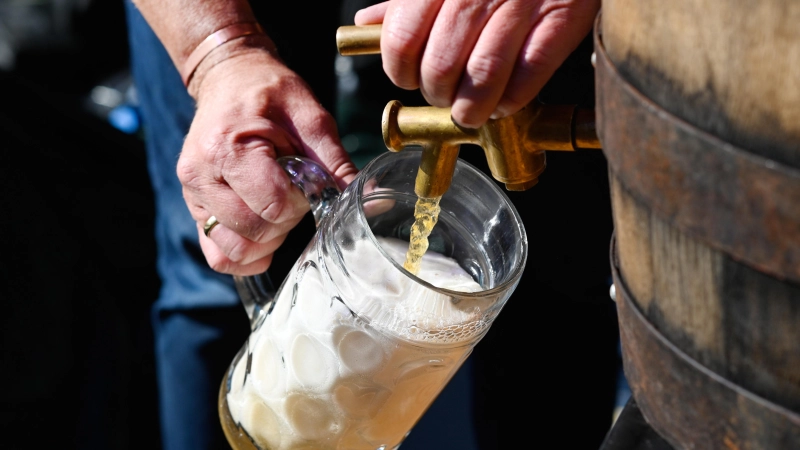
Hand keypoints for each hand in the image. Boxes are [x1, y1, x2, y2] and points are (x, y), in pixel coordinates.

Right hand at [178, 46, 357, 274]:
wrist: (230, 79)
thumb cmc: (270, 94)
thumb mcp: (310, 118)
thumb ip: (337, 164)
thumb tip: (371, 203)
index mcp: (228, 148)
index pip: (274, 206)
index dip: (300, 202)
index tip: (305, 180)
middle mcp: (201, 175)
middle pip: (256, 231)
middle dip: (286, 220)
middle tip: (293, 191)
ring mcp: (192, 195)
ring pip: (237, 251)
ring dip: (267, 239)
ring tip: (276, 207)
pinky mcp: (194, 209)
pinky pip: (219, 255)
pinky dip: (246, 253)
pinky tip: (264, 231)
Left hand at [355, 0, 599, 127]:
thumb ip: (407, 1)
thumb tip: (367, 23)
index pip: (401, 41)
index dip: (400, 73)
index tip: (409, 79)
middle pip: (439, 67)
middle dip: (438, 95)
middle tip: (445, 97)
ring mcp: (520, 3)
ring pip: (482, 77)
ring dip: (472, 109)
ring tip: (471, 112)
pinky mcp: (561, 18)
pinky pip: (528, 74)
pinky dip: (512, 100)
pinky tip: (505, 102)